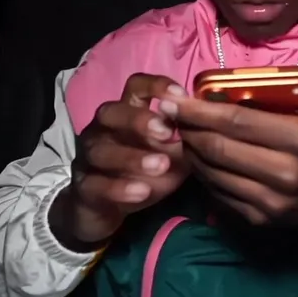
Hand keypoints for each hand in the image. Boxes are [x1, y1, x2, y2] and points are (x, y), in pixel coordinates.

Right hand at [60, 74, 191, 245]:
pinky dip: (119, 188)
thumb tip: (214, 123)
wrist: (106, 210)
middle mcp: (103, 130)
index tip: (181, 96)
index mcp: (127, 114)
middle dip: (138, 120)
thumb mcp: (173, 154)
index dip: (156, 86)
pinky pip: (95, 185)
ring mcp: (88, 159)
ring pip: (101, 150)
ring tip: (161, 166)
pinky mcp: (83, 189)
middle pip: (111, 113)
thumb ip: (187, 138)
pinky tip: (142, 192)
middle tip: (167, 132)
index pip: (135, 87)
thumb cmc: (145, 173)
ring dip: (132, 157)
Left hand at [162, 38, 297, 225]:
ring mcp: (272, 200)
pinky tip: (197, 158)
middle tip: (169, 114)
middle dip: (189, 129)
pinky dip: (202, 174)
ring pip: (214, 173)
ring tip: (180, 132)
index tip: (175, 100)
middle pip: (220, 148)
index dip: (202, 111)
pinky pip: (219, 194)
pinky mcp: (260, 218)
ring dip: (191, 151)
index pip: (240, 123)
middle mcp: (286, 173)